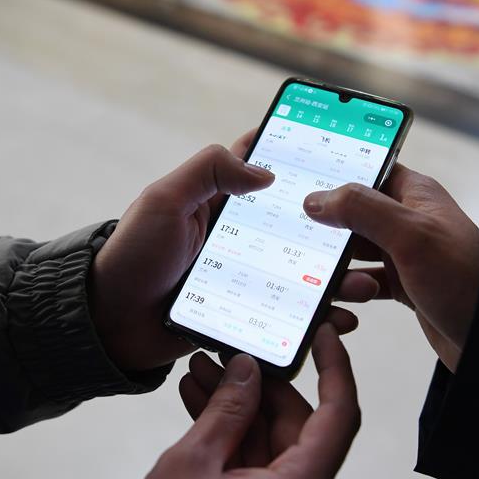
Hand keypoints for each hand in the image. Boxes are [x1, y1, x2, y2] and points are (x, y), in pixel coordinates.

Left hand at [91, 133, 379, 370]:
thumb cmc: (133, 255)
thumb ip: (208, 171)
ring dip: (334, 275)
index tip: (343, 155)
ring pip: (301, 269)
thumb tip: (266, 173)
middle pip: (297, 223)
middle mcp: (237, 232)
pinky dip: (315, 313)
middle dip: (334, 228)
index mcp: (218, 197)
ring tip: (363, 284)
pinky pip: (288, 309)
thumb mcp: (164, 200)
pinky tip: (338, 319)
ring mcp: (244, 272)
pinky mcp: (245, 308)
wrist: (111, 323)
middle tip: (367, 233)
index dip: (300, 156)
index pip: (265, 165)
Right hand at [114, 325, 359, 478]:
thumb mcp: (191, 464)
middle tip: (226, 354)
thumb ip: (226, 410)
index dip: (336, 369)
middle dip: (261, 385)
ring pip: (269, 441)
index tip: (323, 336)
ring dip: (237, 406)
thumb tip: (247, 370)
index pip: (338, 417)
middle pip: (298, 425)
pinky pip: (252, 462)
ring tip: (201, 373)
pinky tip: (198, 404)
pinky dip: (229, 434)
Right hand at [303, 164, 478, 370]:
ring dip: (341, 269)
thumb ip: (362, 209)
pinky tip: (349, 301)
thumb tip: (315, 199)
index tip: (299, 188)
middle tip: (306, 246)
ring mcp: (403, 253)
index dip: (332, 177)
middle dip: (328, 231)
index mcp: (412, 193)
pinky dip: (352, 289)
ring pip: (352, 251)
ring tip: (350, 286)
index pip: (364, 170)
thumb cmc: (464, 278)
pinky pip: (362, 279)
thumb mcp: (410, 235)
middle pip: (350, 214)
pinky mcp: (401, 284)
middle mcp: (406, 219)